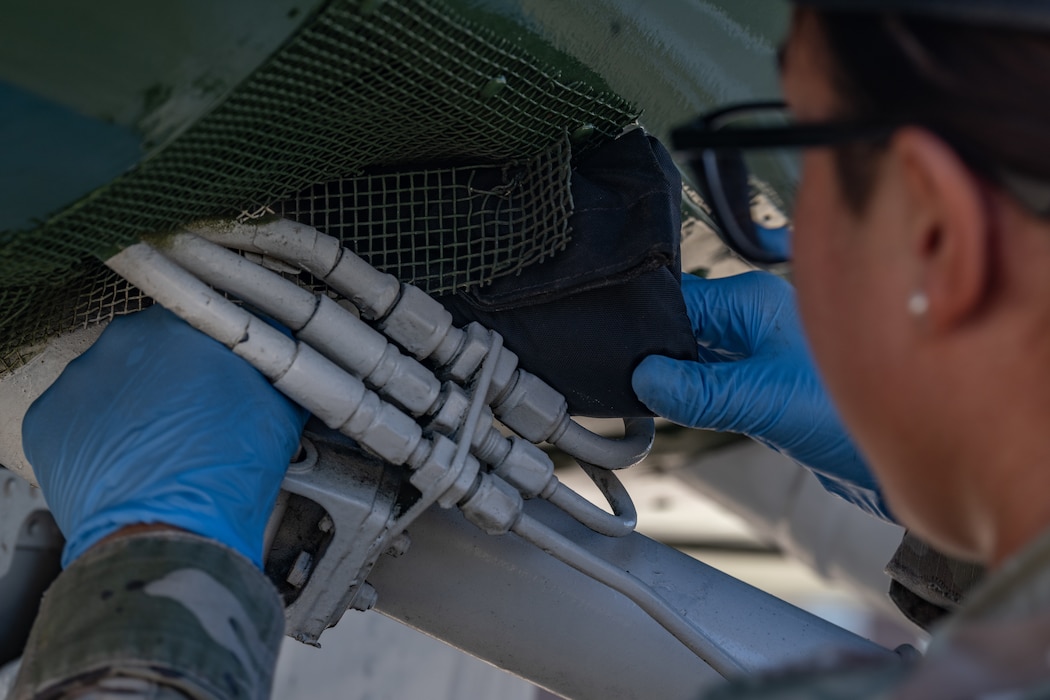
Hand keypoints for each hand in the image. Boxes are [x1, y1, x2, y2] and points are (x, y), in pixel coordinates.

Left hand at [23, 305, 308, 566]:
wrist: (170, 534)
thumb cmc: (225, 477)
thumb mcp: (278, 409)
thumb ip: (274, 368)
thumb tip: (281, 360)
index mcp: (184, 326)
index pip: (204, 322)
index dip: (218, 352)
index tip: (224, 373)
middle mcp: (125, 340)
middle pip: (154, 348)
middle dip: (173, 376)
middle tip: (196, 414)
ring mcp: (81, 379)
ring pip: (114, 381)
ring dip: (134, 404)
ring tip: (160, 446)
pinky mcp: (49, 419)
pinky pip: (77, 417)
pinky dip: (98, 434)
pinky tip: (127, 460)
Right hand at [632, 272, 891, 520]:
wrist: (909, 464)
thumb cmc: (858, 418)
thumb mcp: (765, 401)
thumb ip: (700, 391)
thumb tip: (645, 378)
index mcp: (757, 303)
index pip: (681, 301)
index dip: (646, 327)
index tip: (619, 355)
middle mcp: (758, 322)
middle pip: (685, 327)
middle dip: (657, 353)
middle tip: (628, 383)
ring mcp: (761, 355)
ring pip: (698, 357)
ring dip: (676, 378)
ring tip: (651, 399)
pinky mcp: (765, 388)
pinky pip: (714, 383)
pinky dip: (694, 397)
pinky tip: (681, 413)